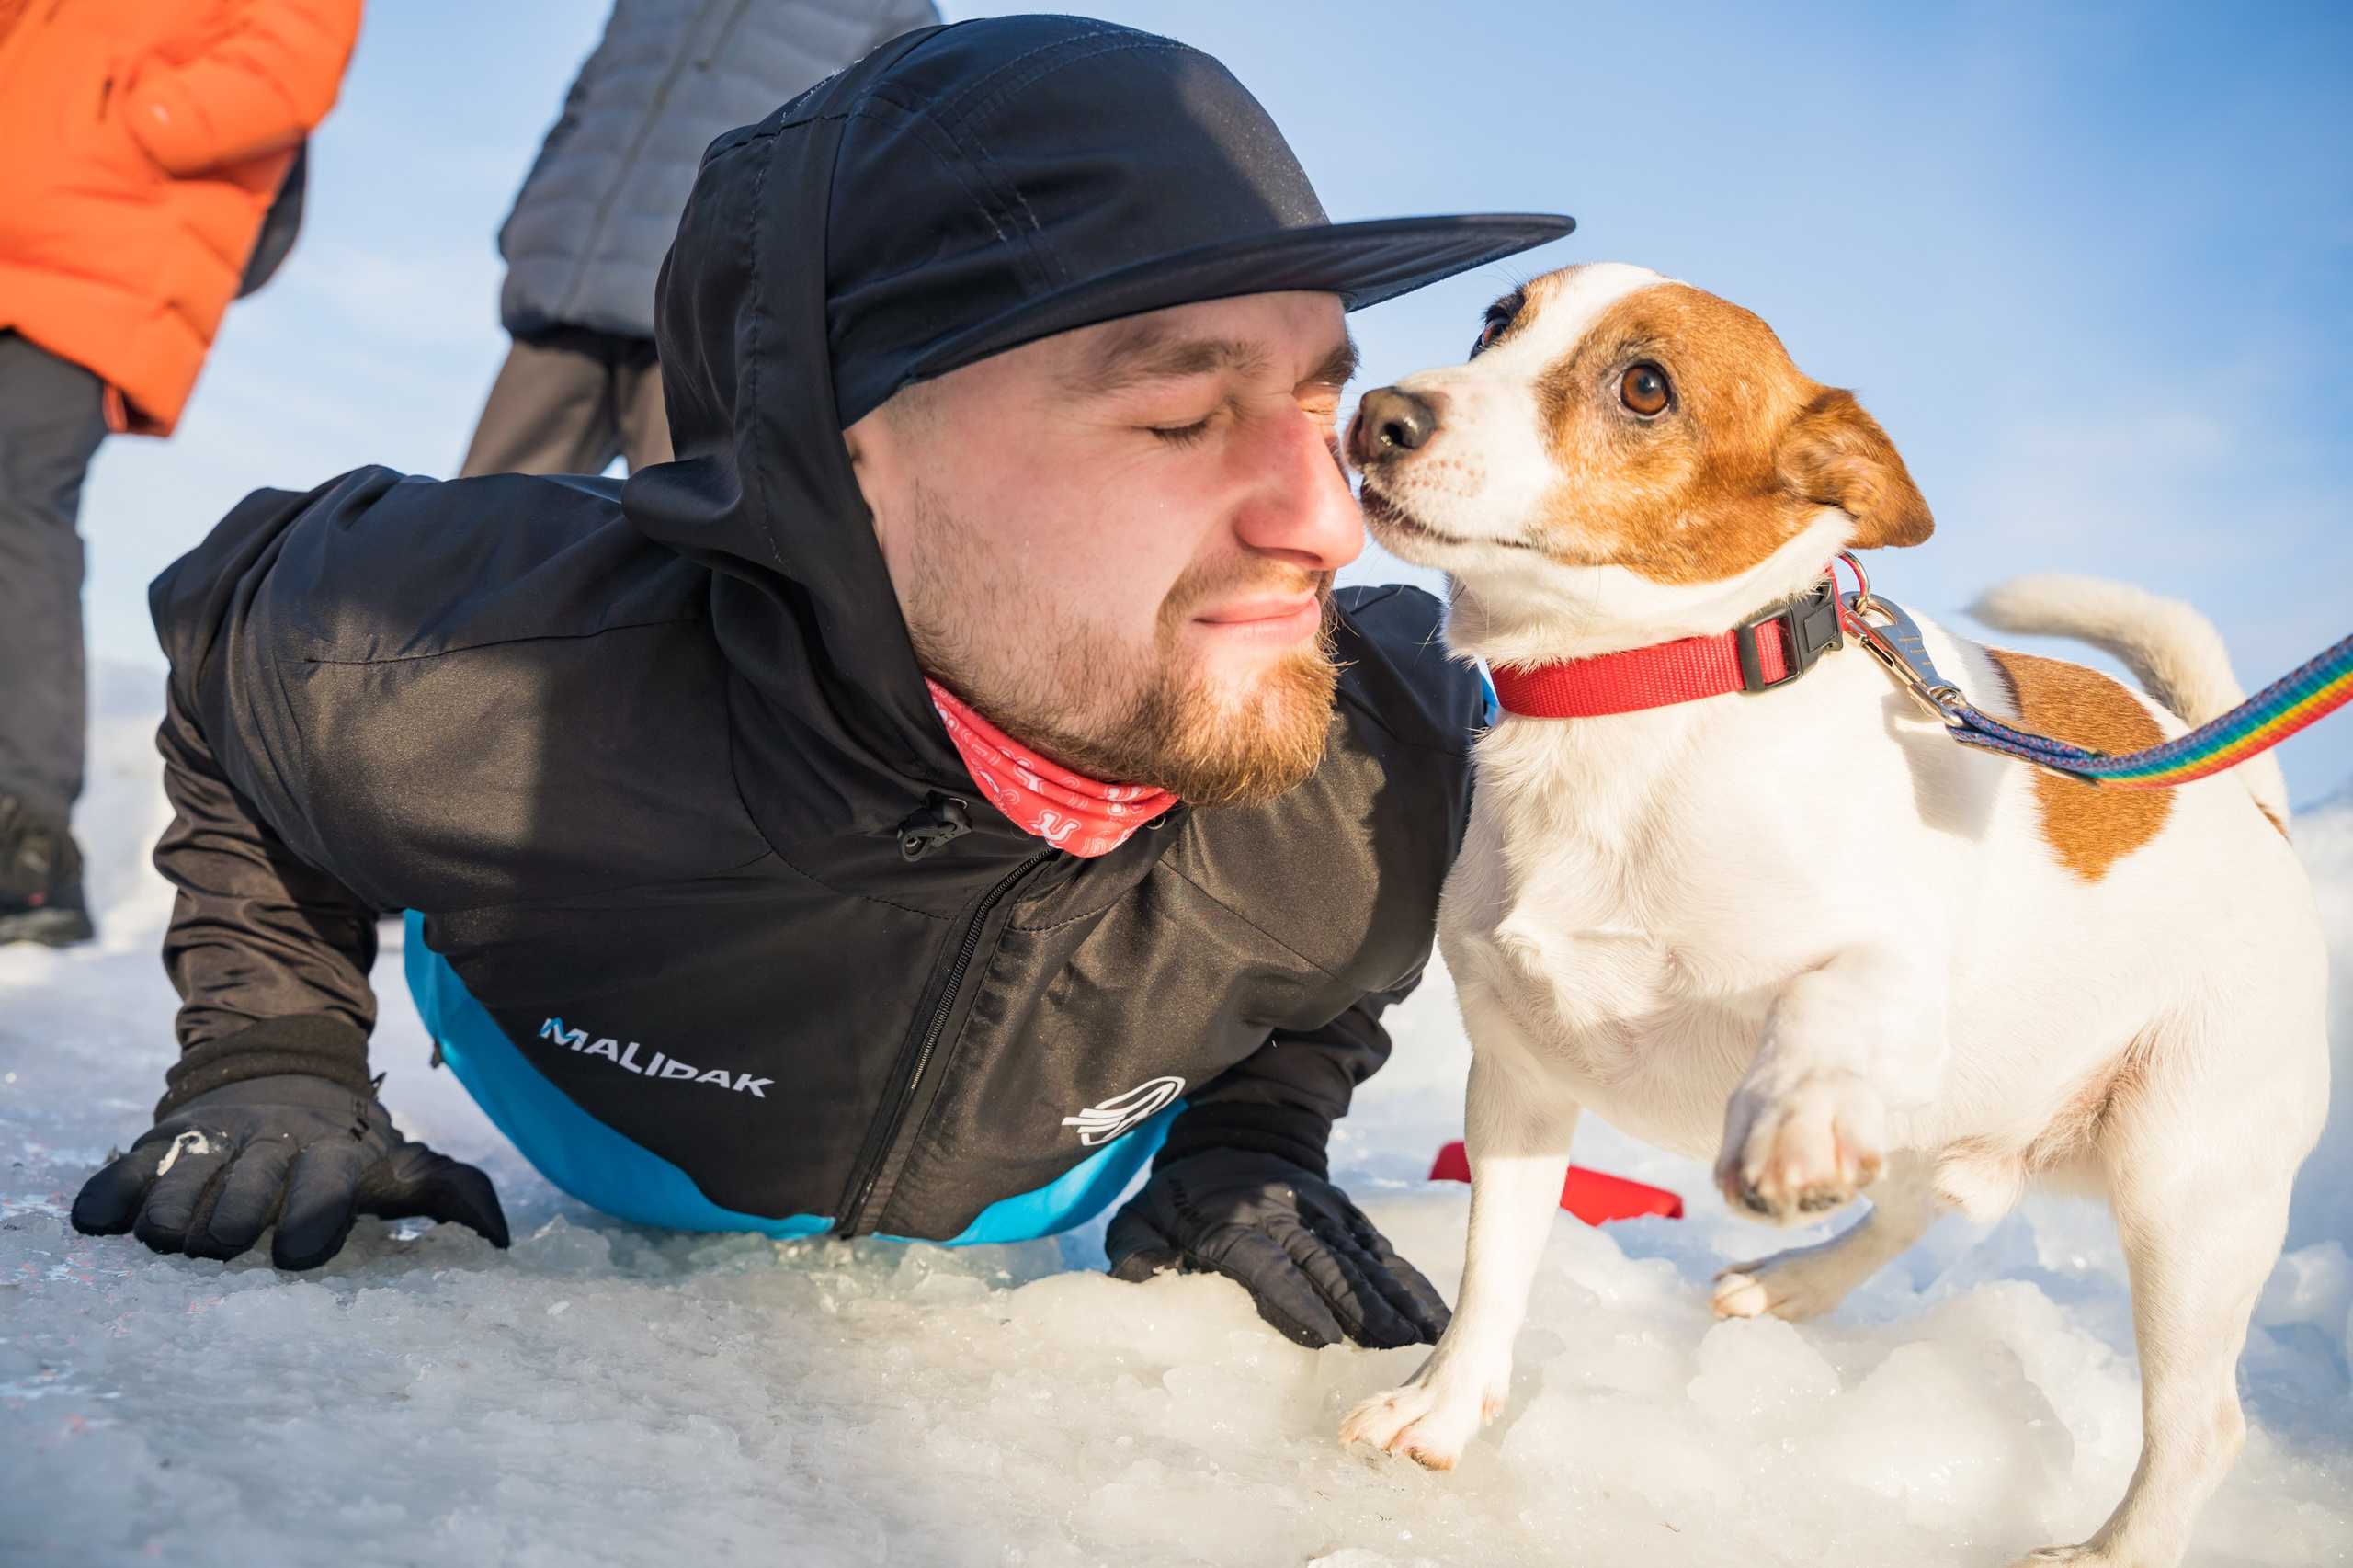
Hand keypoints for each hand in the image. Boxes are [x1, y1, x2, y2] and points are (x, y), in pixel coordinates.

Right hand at [71, 1073, 509, 1269]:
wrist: (284, 1064)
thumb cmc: (349, 1141)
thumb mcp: (403, 1159)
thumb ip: (453, 1194)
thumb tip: (502, 1239)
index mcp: (336, 1151)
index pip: (325, 1185)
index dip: (310, 1218)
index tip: (294, 1258)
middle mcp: (275, 1140)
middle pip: (248, 1187)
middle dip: (232, 1222)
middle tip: (224, 1246)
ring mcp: (217, 1136)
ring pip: (186, 1179)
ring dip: (174, 1215)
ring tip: (174, 1240)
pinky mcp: (165, 1137)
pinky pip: (129, 1167)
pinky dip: (113, 1196)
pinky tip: (106, 1222)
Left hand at [1106, 1149, 1449, 1348]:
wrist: (1232, 1135)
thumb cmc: (1179, 1197)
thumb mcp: (1141, 1218)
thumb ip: (1136, 1250)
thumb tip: (1137, 1275)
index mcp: (1233, 1224)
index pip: (1266, 1263)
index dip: (1294, 1298)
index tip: (1324, 1334)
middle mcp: (1286, 1217)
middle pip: (1326, 1264)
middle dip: (1360, 1305)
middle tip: (1390, 1345)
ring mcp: (1323, 1215)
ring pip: (1360, 1258)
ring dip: (1392, 1298)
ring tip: (1422, 1336)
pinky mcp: (1347, 1218)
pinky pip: (1381, 1251)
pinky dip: (1409, 1281)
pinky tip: (1433, 1316)